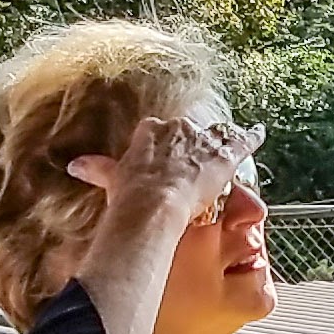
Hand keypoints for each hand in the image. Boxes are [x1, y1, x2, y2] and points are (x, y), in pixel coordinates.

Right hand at [66, 110, 260, 234]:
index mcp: (151, 131)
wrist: (154, 204)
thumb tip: (74, 166)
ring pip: (218, 134)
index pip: (160, 130)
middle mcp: (179, 129)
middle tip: (196, 162)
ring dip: (222, 142)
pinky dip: (253, 137)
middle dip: (194, 144)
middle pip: (190, 132)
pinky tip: (260, 133)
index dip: (165, 143)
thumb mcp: (111, 179)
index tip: (167, 152)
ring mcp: (204, 141)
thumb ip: (96, 169)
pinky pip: (244, 140)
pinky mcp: (226, 155)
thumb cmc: (131, 194)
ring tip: (226, 147)